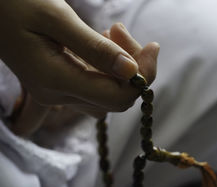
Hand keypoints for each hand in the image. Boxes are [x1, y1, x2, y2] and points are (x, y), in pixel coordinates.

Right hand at [0, 0, 158, 134]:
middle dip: (134, 67)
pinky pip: (96, 83)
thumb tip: (131, 71)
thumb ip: (95, 49)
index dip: (143, 77)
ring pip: (109, 91)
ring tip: (111, 31)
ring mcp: (59, 92)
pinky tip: (101, 39)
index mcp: (57, 82)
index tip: (152, 46)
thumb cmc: (14, 3)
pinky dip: (108, 64)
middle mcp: (59, 95)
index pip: (118, 98)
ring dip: (121, 65)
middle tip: (121, 31)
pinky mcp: (60, 82)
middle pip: (117, 97)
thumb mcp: (56, 18)